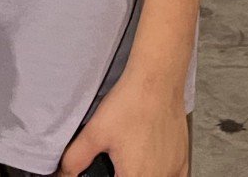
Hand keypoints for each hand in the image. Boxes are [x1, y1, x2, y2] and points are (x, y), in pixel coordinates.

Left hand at [57, 70, 188, 175]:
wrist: (157, 81)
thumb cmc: (131, 104)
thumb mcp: (94, 133)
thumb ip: (75, 159)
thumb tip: (65, 173)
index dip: (109, 175)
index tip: (108, 169)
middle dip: (123, 172)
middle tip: (118, 160)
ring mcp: (172, 170)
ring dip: (142, 173)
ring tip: (131, 159)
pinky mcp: (182, 159)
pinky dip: (164, 175)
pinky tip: (153, 166)